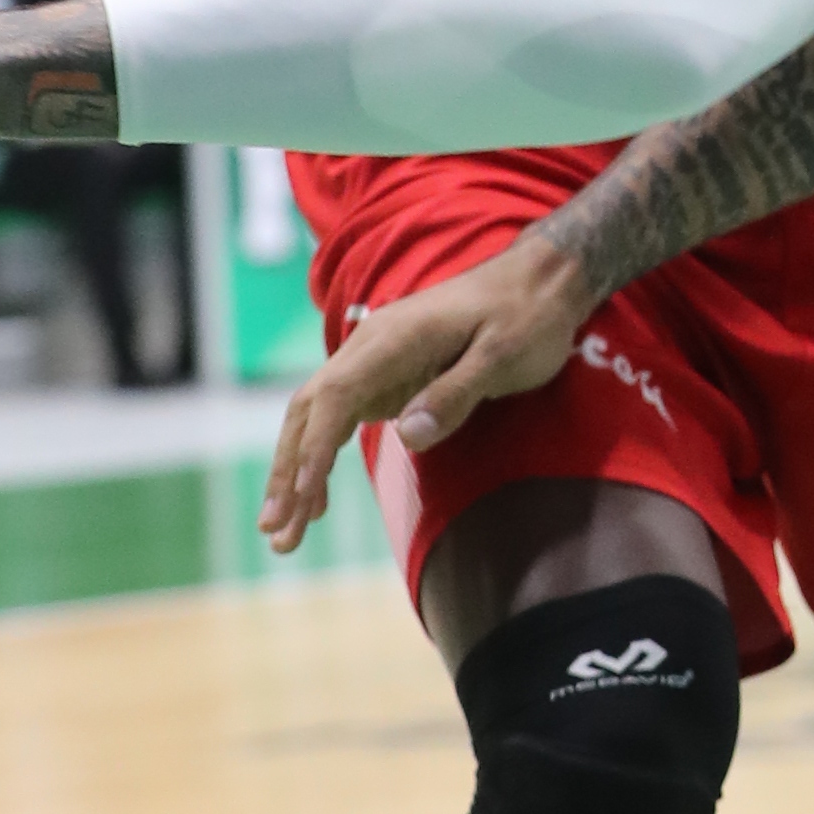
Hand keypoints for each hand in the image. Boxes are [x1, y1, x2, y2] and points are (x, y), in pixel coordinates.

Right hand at [260, 232, 590, 550]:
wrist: (538, 280)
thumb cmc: (527, 316)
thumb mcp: (505, 354)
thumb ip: (457, 392)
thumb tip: (407, 435)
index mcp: (395, 338)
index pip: (337, 395)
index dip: (315, 448)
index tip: (303, 497)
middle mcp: (371, 347)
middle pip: (310, 409)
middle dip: (288, 471)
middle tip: (275, 531)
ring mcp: (374, 361)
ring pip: (316, 417)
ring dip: (295, 471)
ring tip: (283, 533)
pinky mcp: (385, 376)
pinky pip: (338, 419)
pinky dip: (319, 458)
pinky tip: (314, 500)